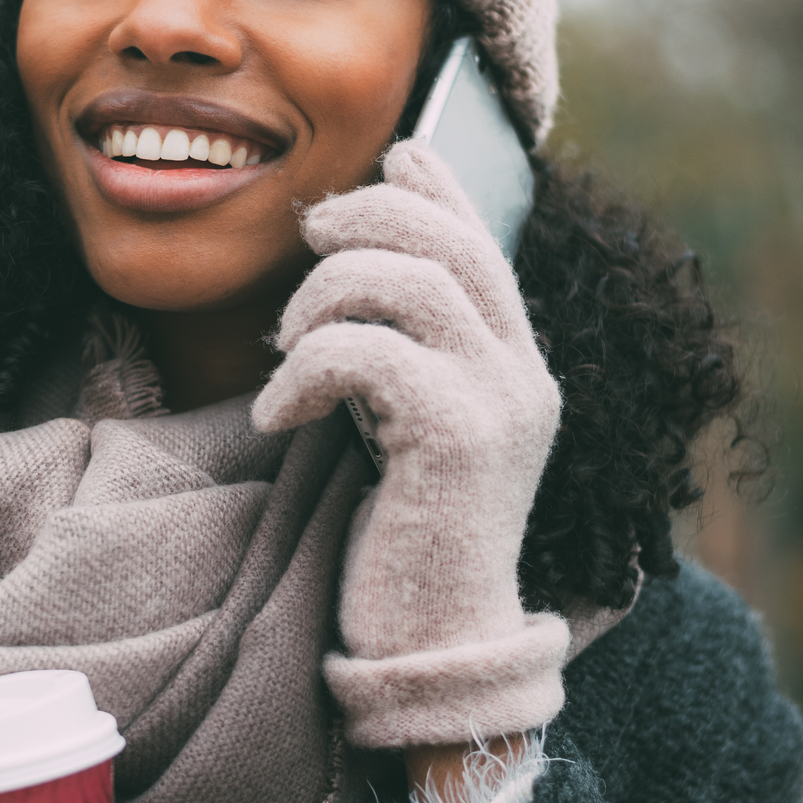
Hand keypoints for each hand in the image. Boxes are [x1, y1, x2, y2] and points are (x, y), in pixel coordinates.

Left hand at [253, 140, 569, 749]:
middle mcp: (524, 376)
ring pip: (409, 281)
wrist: (435, 649)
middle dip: (368, 217)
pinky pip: (368, 352)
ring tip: (282, 350)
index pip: (483, 243)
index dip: (436, 186)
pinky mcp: (459, 440)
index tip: (392, 153)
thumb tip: (353, 269)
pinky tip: (278, 415)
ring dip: (323, 298)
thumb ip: (399, 357)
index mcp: (516, 367)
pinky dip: (304, 370)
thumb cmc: (402, 541)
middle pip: (449, 241)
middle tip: (308, 241)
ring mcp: (501, 404)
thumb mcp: (403, 429)